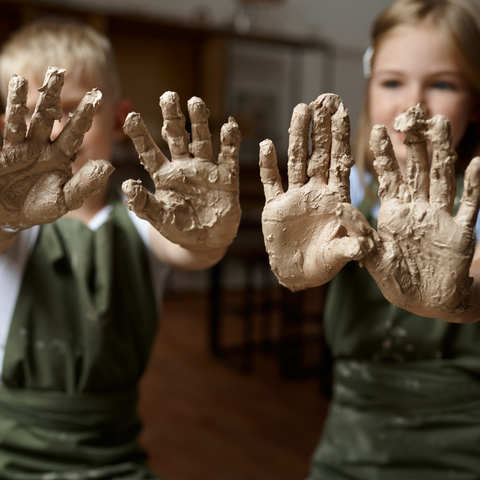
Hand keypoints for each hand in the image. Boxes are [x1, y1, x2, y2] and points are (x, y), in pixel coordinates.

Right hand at [0, 67, 112, 237]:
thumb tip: (109, 166)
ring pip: (33, 117)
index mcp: (63, 157)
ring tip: (43, 74)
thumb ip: (85, 184)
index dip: (85, 114)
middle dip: (58, 96)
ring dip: (37, 96)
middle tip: (62, 71)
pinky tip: (17, 84)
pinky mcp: (10, 150)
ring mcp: (27, 146)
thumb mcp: (66, 200)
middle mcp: (46, 147)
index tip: (97, 95)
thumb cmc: (40, 209)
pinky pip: (13, 126)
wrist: (10, 216)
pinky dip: (15, 107)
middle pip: (53, 117)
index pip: (76, 132)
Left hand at [122, 92, 240, 249]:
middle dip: (172, 118)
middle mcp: (184, 167)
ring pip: (202, 141)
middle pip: (177, 138)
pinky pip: (229, 157)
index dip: (140, 135)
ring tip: (196, 102)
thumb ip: (144, 204)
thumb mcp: (160, 219)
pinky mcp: (226, 178)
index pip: (149, 152)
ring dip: (199, 123)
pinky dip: (230, 143)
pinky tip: (228, 127)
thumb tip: (125, 185)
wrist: (206, 242)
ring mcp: (206, 170)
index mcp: (164, 176)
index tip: (130, 117)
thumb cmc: (180, 229)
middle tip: (168, 96)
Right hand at [260, 93, 375, 290]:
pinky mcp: (274, 206)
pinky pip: (270, 182)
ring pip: (295, 161)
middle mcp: (316, 193)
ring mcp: (294, 197)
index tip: (343, 113)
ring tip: (301, 109)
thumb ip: (350, 246)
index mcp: (336, 200)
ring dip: (297, 137)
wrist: (297, 274)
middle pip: (319, 155)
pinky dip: (267, 165)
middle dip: (321, 129)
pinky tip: (267, 145)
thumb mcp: (340, 255)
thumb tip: (365, 244)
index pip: (340, 163)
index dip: (341, 139)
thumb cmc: (323, 264)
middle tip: (323, 100)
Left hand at [363, 104, 479, 316]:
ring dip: (443, 153)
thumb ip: (358, 232)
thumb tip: (338, 207)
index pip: (389, 177)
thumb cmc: (396, 279)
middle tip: (414, 116)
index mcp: (394, 213)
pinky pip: (469, 206)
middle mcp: (417, 209)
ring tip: (441, 125)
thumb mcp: (372, 256)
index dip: (384, 155)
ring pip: (442, 179)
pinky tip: (475, 164)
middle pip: (417, 170)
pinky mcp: (460, 232)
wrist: (425, 301)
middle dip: (416, 144)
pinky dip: (473, 187)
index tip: (379, 128)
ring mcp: (440, 218)